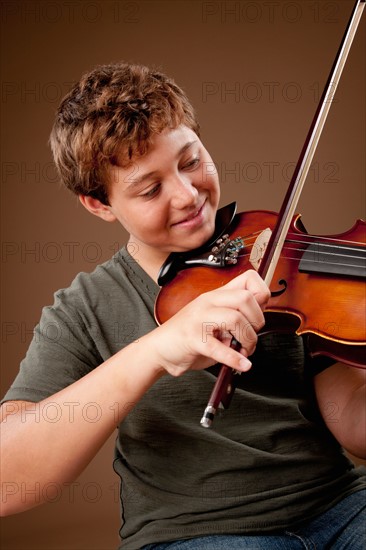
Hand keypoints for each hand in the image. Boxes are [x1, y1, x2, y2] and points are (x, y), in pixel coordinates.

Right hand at [149, 270, 269, 376]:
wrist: (159, 349)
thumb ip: (234, 315)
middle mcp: (207, 302)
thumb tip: (261, 318)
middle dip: (257, 320)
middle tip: (251, 335)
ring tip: (244, 350)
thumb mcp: (214, 319)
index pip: (247, 278)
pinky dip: (234, 359)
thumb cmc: (189, 336)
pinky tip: (241, 364)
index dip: (261, 294)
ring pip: (235, 319)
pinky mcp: (192, 338)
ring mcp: (198, 319)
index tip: (261, 312)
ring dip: (248, 339)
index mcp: (215, 296)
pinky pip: (219, 347)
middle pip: (245, 298)